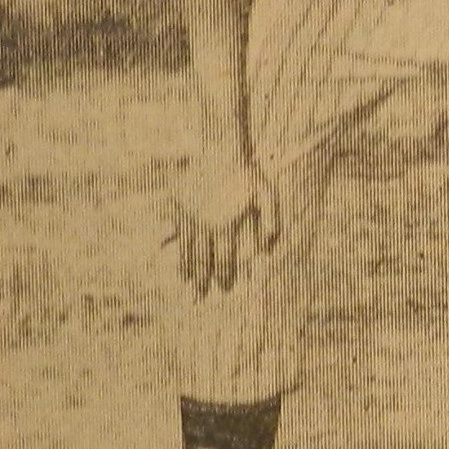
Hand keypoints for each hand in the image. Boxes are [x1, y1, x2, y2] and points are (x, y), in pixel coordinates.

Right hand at [176, 144, 279, 293]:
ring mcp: (191, 216)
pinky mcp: (179, 207)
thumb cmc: (247, 172)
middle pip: (204, 260)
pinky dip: (177, 251)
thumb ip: (271, 222)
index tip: (225, 289)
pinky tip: (176, 262)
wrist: (219, 148)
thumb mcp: (267, 194)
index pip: (226, 259)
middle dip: (203, 282)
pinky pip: (176, 235)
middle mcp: (207, 224)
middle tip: (199, 299)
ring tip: (188, 287)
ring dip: (188, 271)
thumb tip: (268, 250)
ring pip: (188, 250)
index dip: (225, 276)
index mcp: (227, 224)